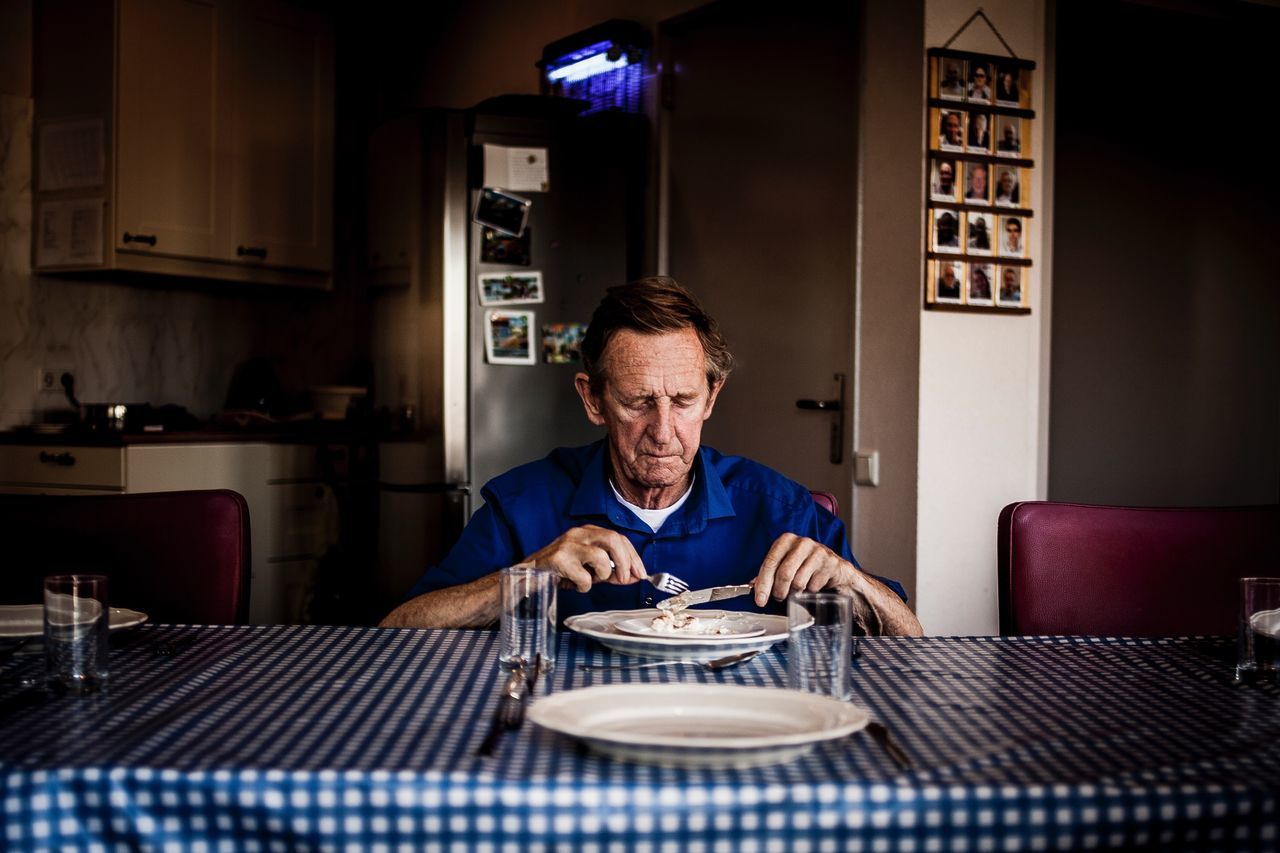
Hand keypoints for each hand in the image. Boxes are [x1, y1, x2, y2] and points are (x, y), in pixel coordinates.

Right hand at [524, 525, 645, 592]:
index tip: (641, 574)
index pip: (620, 538)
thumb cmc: (561, 570)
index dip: (634, 557)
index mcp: (589, 532)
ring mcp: (569, 544)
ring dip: (602, 575)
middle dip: (625, 562)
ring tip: (591, 580)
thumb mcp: (590, 569)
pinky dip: (584, 586)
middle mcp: (580, 533)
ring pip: (601, 557)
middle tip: (624, 579)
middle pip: (614, 540)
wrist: (529, 575)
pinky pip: (584, 576)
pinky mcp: (559, 559)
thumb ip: (613, 572)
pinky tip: (575, 584)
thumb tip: (635, 577)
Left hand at [752, 532, 856, 605]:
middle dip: (779, 591)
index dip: (763, 584)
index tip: (760, 600)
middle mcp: (802, 542)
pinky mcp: (831, 563)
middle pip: (784, 573)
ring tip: (798, 590)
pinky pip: (814, 586)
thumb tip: (752, 585)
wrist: (836, 571)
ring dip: (796, 593)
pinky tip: (813, 585)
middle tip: (779, 598)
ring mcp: (818, 551)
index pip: (770, 563)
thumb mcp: (787, 566)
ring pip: (799, 582)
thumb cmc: (807, 567)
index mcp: (787, 540)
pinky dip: (811, 592)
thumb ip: (770, 574)